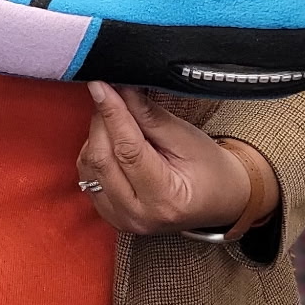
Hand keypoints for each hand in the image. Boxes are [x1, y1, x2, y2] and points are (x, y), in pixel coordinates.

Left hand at [75, 82, 251, 234]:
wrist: (217, 201)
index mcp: (165, 199)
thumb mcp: (188, 139)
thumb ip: (150, 116)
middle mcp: (138, 215)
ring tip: (122, 124)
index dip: (112, 113)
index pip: (127, 150)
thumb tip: (120, 91)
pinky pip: (87, 176)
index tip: (101, 86)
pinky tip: (113, 143)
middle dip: (103, 120)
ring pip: (89, 165)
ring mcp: (120, 218)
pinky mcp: (109, 214)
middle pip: (102, 158)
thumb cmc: (210, 170)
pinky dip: (95, 152)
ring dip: (97, 136)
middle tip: (113, 97)